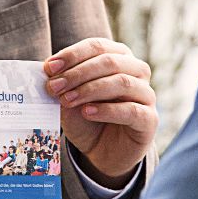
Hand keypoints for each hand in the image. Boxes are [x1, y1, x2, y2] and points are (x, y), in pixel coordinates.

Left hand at [44, 37, 156, 187]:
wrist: (103, 152)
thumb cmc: (87, 118)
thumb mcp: (69, 98)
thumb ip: (62, 84)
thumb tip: (48, 69)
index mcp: (118, 57)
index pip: (97, 46)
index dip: (73, 54)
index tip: (49, 68)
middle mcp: (137, 71)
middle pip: (110, 61)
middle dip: (78, 73)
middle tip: (54, 86)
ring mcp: (146, 94)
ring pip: (122, 82)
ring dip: (90, 89)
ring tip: (67, 100)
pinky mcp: (149, 119)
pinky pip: (131, 110)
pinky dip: (106, 110)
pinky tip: (87, 112)